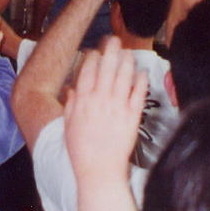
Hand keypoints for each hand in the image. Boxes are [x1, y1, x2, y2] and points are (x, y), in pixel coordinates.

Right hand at [64, 36, 146, 180]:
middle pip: (106, 69)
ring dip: (126, 62)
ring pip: (123, 77)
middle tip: (114, 40)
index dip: (92, 58)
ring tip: (128, 52)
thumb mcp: (68, 125)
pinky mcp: (132, 116)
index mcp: (82, 102)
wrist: (98, 169)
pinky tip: (141, 72)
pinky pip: (137, 94)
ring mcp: (117, 107)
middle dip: (110, 52)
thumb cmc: (80, 150)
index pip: (87, 72)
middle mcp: (100, 100)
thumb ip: (71, 105)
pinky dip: (140, 81)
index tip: (95, 51)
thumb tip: (71, 89)